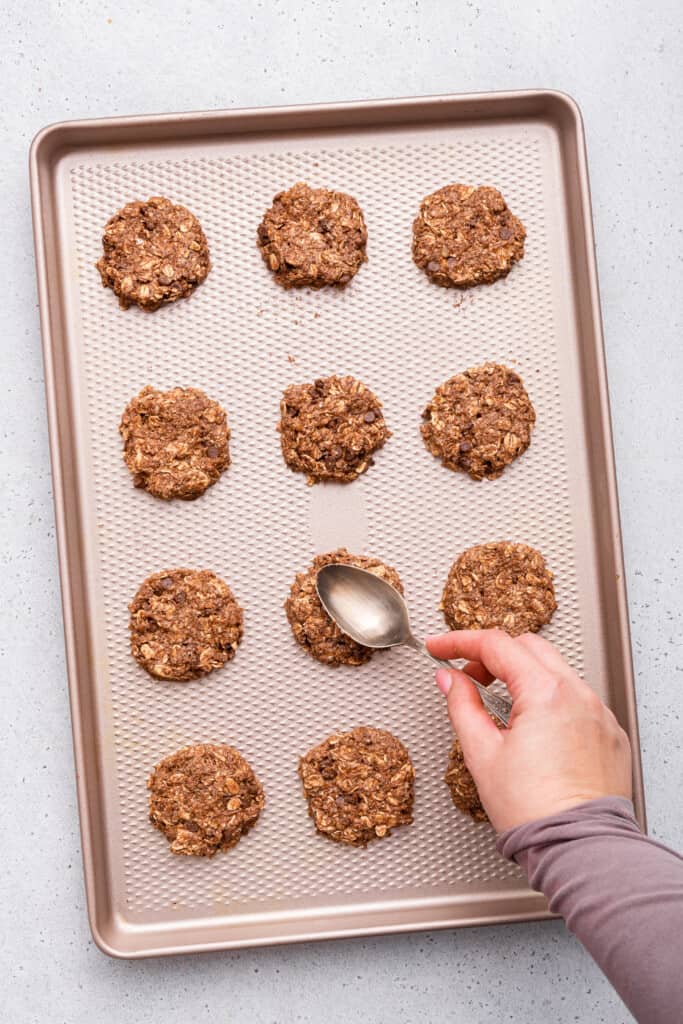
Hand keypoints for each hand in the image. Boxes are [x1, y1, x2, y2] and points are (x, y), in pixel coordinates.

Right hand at [426, 629, 631, 831]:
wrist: (578, 849)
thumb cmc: (534, 811)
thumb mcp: (482, 754)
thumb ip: (462, 706)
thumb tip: (450, 680)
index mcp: (545, 693)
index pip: (495, 645)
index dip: (459, 642)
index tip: (440, 647)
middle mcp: (578, 695)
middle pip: (528, 648)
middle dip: (493, 656)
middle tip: (468, 678)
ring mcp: (598, 713)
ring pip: (555, 672)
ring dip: (523, 678)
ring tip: (501, 712)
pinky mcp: (609, 735)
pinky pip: (577, 701)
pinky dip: (551, 702)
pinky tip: (534, 731)